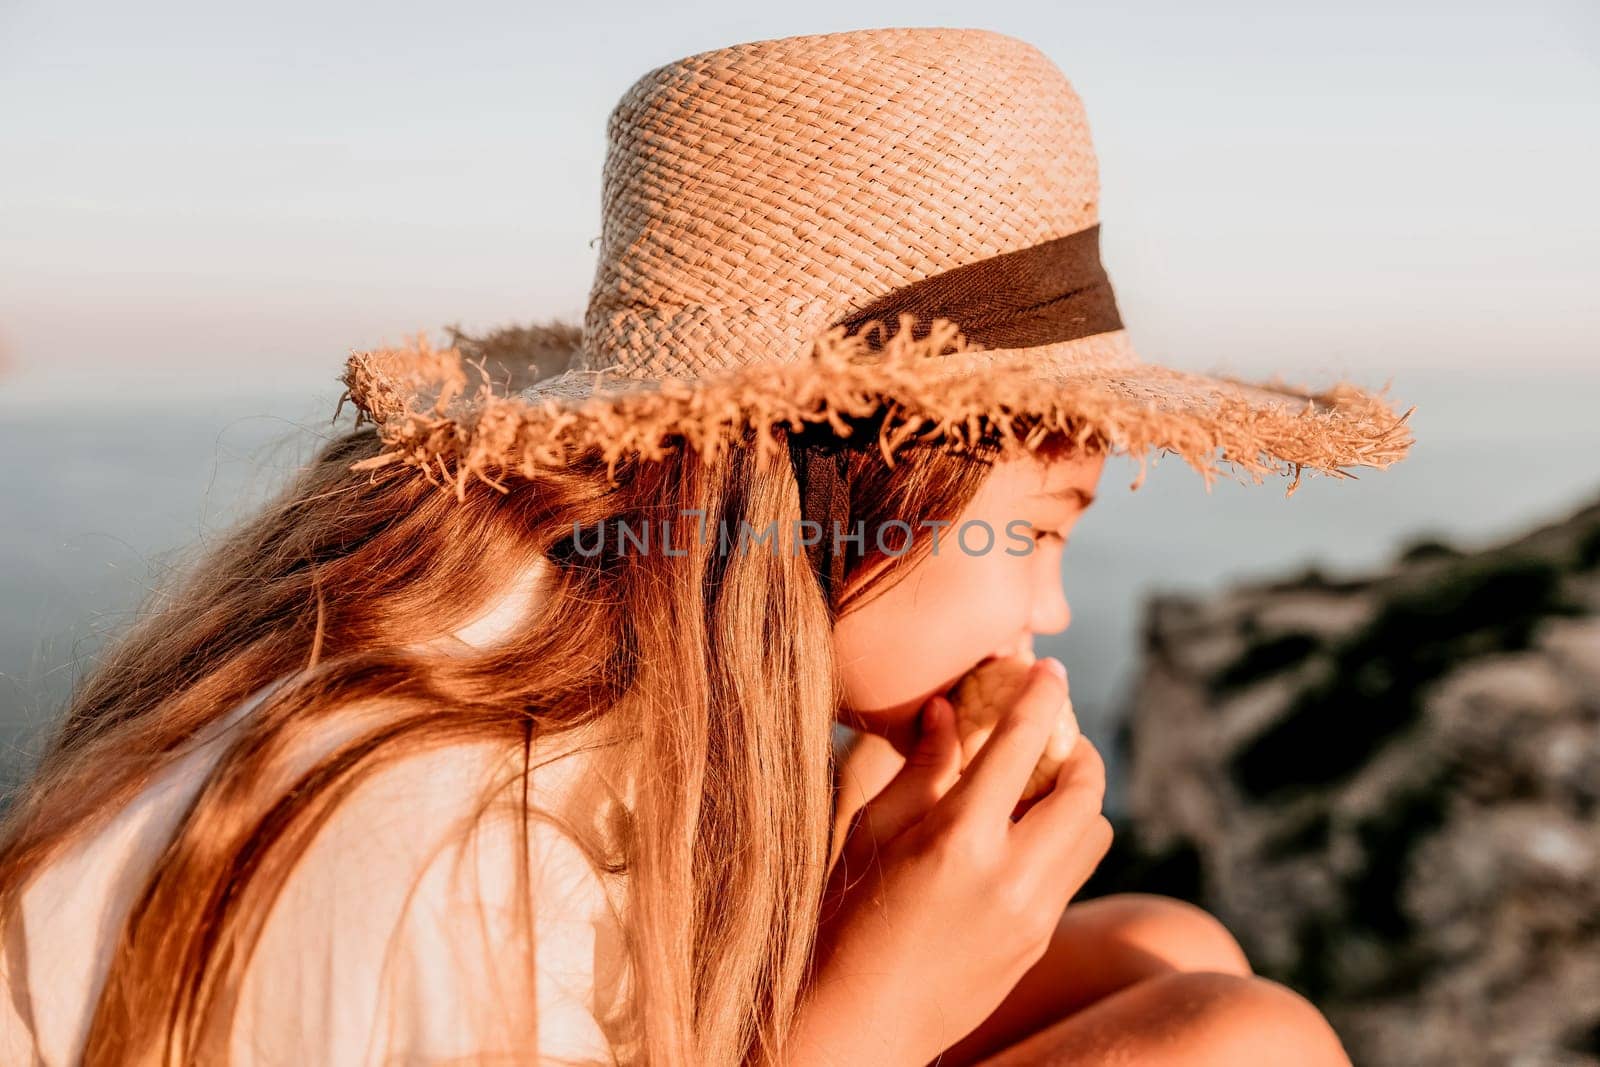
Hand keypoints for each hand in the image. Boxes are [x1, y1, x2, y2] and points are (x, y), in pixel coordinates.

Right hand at [786, 660, 1111, 1065]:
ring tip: (1041, 787)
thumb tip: (951, 711)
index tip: (1051, 669)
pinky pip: (1072, 875)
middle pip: (1086, 793)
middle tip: (1056, 734)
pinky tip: (1021, 838)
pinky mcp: (1036, 945)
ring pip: (1094, 837)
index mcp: (960, 842)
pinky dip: (1063, 842)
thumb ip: (921, 769)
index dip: (1042, 699)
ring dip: (1079, 801)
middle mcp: (1010, 880)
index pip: (1021, 748)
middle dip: (1080, 752)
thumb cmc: (841, 921)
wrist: (855, 1024)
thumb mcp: (870, 834)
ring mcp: (1032, 919)